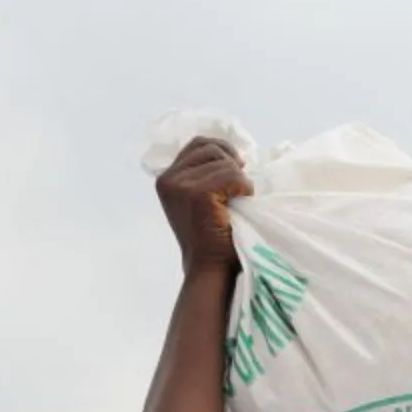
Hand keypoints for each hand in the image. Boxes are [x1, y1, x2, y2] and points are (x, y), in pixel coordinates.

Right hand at [156, 138, 251, 276]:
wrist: (210, 267)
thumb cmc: (213, 238)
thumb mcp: (200, 200)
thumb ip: (204, 176)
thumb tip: (233, 155)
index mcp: (167, 178)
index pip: (198, 144)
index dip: (222, 151)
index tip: (237, 169)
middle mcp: (169, 179)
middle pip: (211, 148)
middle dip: (232, 163)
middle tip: (240, 187)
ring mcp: (181, 185)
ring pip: (225, 162)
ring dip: (240, 180)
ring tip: (237, 201)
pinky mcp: (198, 193)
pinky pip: (233, 176)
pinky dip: (244, 188)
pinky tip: (239, 205)